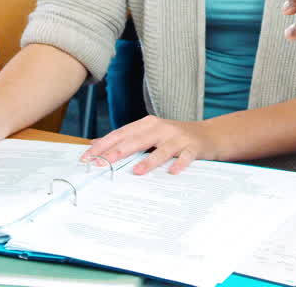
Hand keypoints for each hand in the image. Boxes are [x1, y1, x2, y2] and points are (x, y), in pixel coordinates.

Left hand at [83, 115, 217, 175]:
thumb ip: (126, 138)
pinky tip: (172, 172)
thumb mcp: (150, 133)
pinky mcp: (193, 148)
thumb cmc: (174, 137)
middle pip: (137, 140)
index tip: (87, 157)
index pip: (121, 133)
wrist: (208, 134)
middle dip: (117, 152)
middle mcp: (162, 128)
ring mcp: (178, 138)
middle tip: (101, 164)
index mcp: (148, 124)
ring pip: (161, 149)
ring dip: (149, 160)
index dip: (103, 145)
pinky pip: (185, 157)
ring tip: (136, 171)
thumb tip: (96, 144)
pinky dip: (179, 164)